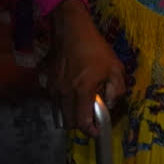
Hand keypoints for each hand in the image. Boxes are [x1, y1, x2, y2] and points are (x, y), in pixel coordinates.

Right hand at [47, 0, 124, 135]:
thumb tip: (110, 104)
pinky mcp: (47, 82)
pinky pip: (54, 100)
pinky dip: (62, 103)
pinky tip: (72, 93)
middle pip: (68, 122)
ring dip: (70, 114)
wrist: (71, 31)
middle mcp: (64, 93)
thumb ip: (116, 89)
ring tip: (82, 106)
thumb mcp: (115, 67)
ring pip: (59, 113)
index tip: (96, 132)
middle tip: (91, 117)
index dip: (90, 131)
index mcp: (82, 91)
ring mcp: (53, 88)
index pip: (82, 121)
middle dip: (80, 124)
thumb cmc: (95, 48)